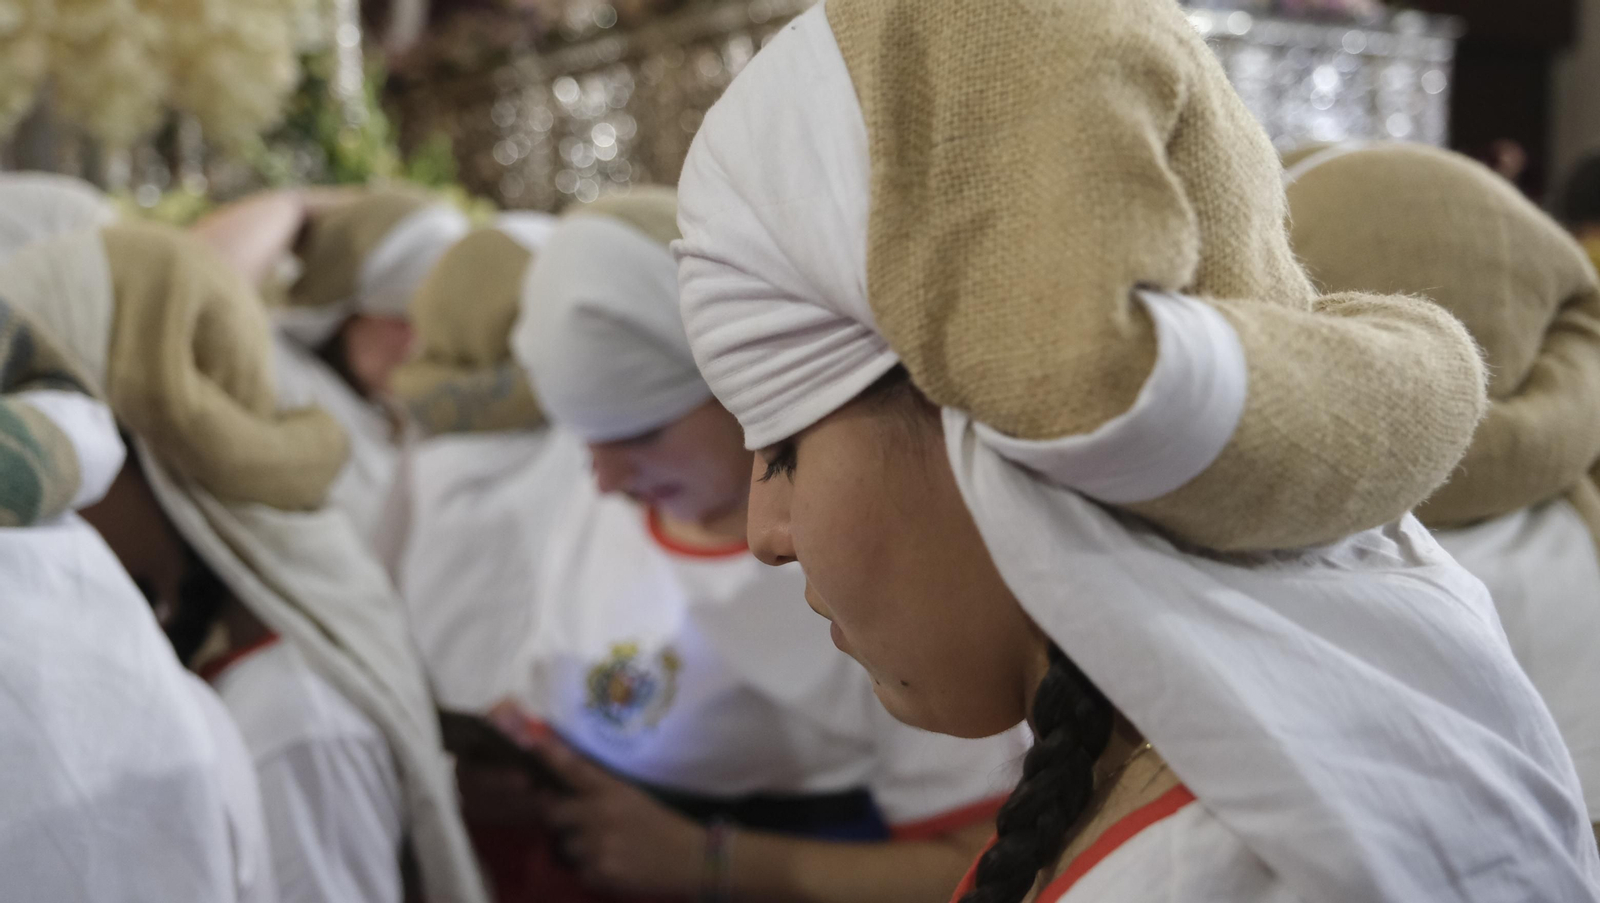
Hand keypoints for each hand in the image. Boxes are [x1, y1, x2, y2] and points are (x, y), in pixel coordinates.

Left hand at [534, 738, 709, 893]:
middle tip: (571, 819)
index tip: (532, 743)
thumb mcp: (630, 796)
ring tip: (601, 846)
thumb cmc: (660, 823)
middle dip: (556, 816)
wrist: (690, 858)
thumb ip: (598, 788)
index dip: (550, 755)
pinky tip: (611, 864)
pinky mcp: (600, 874)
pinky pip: (579, 870)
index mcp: (611, 791)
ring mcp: (597, 846)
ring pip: (564, 846)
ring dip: (576, 847)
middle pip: (551, 813)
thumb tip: (563, 781)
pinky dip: (590, 869)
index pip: (573, 769)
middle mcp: (600, 815)